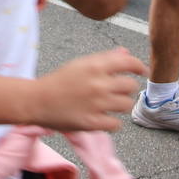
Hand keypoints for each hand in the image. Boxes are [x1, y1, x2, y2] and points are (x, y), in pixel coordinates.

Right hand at [30, 48, 147, 131]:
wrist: (36, 100)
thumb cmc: (58, 81)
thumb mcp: (80, 64)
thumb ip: (104, 59)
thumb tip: (125, 53)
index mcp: (95, 66)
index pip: (128, 62)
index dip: (139, 67)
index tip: (142, 71)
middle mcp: (98, 84)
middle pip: (131, 86)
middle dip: (127, 88)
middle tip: (118, 90)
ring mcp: (96, 105)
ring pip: (126, 105)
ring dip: (120, 105)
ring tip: (109, 104)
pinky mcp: (92, 123)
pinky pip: (116, 124)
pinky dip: (113, 122)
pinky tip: (104, 118)